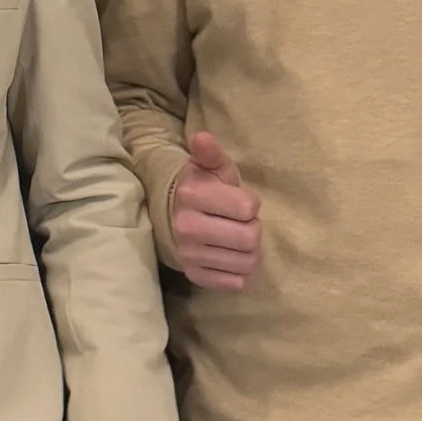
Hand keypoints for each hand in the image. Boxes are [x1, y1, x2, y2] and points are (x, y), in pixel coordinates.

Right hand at [171, 129, 261, 291]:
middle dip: (252, 228)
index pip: (249, 208)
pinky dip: (239, 271)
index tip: (238, 201)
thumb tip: (202, 137)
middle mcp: (187, 227)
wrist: (169, 215)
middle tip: (240, 222)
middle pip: (251, 238)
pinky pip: (236, 283)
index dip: (250, 204)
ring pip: (247, 262)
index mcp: (192, 195)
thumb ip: (211, 153)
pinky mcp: (195, 276)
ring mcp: (190, 255)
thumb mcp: (208, 167)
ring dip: (249, 251)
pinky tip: (230, 256)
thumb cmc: (201, 187)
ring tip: (236, 239)